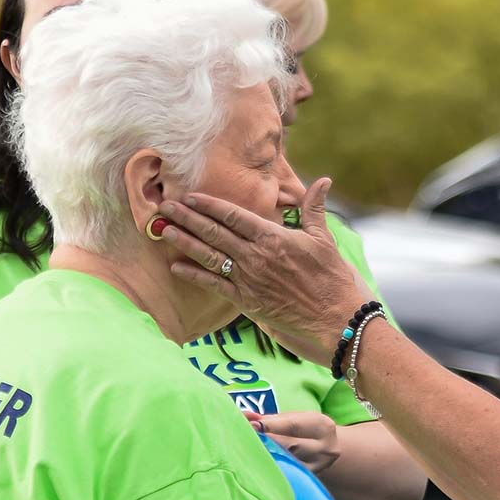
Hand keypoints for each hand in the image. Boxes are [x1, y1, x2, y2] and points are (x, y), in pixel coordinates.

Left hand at [160, 179, 369, 363]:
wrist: (336, 317)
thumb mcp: (325, 239)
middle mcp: (256, 257)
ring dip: (184, 243)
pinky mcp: (248, 302)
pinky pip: (215, 286)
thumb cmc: (333, 278)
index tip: (190, 196)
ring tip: (163, 231)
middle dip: (187, 218)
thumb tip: (324, 181)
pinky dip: (195, 276)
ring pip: (209, 256)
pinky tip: (176, 268)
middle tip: (163, 207)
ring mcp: (249, 280)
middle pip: (214, 232)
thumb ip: (315, 209)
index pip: (233, 215)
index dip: (209, 204)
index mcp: (273, 237)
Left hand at [252, 411, 341, 473]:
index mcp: (322, 425)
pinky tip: (260, 467)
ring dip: (267, 457)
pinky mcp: (312, 479)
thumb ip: (269, 418)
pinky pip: (290, 474)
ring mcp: (320, 466)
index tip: (250, 426)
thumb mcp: (292, 418)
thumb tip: (245, 416)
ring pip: (289, 462)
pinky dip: (274, 470)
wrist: (327, 448)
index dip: (270, 426)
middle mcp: (325, 447)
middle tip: (244, 440)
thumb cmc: (303, 430)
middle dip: (266, 442)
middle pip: (291, 445)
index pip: (292, 425)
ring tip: (249, 454)